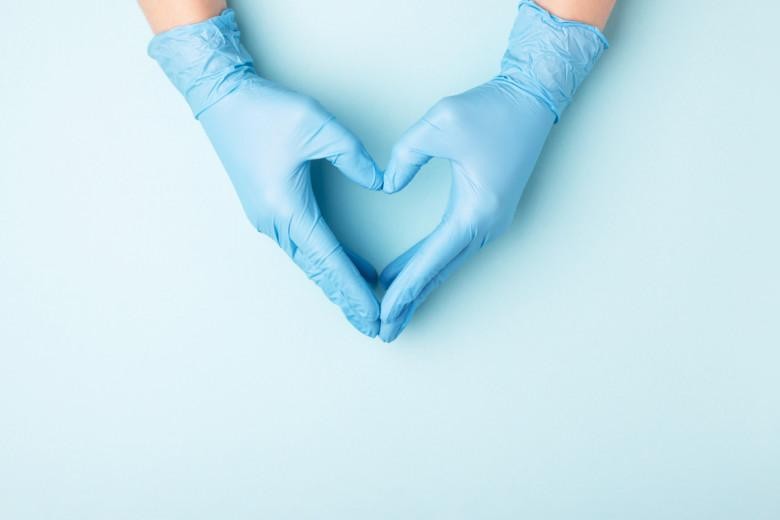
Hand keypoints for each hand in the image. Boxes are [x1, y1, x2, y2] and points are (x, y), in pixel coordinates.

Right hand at [149, 10, 383, 336]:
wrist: (221, 99)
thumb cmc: (264, 110)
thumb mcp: (317, 125)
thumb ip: (353, 157)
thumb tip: (382, 184)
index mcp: (287, 208)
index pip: (330, 261)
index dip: (354, 291)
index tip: (373, 315)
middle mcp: (275, 223)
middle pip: (318, 272)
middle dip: (346, 301)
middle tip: (373, 327)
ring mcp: (268, 220)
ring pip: (309, 263)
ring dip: (336, 285)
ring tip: (364, 306)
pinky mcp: (268, 210)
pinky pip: (302, 246)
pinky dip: (325, 263)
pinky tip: (347, 268)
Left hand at [379, 80, 553, 341]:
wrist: (531, 100)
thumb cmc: (491, 110)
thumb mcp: (438, 124)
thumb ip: (405, 157)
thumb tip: (388, 187)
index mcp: (475, 211)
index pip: (432, 259)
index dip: (405, 287)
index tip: (384, 311)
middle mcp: (486, 225)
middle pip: (440, 272)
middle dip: (410, 301)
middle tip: (383, 330)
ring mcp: (489, 223)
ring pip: (446, 264)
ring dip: (419, 287)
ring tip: (393, 311)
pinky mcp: (485, 214)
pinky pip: (452, 248)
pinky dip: (429, 265)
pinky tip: (408, 274)